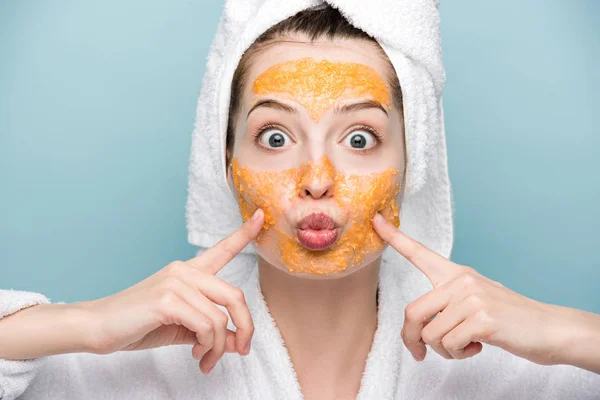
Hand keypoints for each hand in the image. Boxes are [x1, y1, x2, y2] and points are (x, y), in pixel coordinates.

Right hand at [82, 209, 263, 373]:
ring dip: (219, 347)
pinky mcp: (167, 300)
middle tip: (241, 350)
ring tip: (207, 360)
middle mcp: (184, 271)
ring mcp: (175, 283)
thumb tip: (238, 341)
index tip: (261, 216)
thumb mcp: (182, 327)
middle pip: (235, 296)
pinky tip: (196, 355)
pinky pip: (206, 326)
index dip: (244, 233)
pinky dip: (208, 346)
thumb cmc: (138, 324)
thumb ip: (210, 329)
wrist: (97, 327)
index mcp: (188, 272)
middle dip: (246, 328)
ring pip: (220, 318)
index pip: (222, 249)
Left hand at [372, 212, 599, 369]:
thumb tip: (418, 327)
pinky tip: (478, 346)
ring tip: (465, 345)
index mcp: (456, 274)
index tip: (375, 220)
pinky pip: (449, 345)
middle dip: (412, 340)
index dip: (395, 237)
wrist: (547, 329)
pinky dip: (459, 354)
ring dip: (444, 351)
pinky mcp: (482, 319)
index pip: (420, 253)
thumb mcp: (474, 300)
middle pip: (413, 313)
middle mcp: (460, 281)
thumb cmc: (506, 318)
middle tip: (420, 354)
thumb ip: (446, 304)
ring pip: (431, 335)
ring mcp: (471, 299)